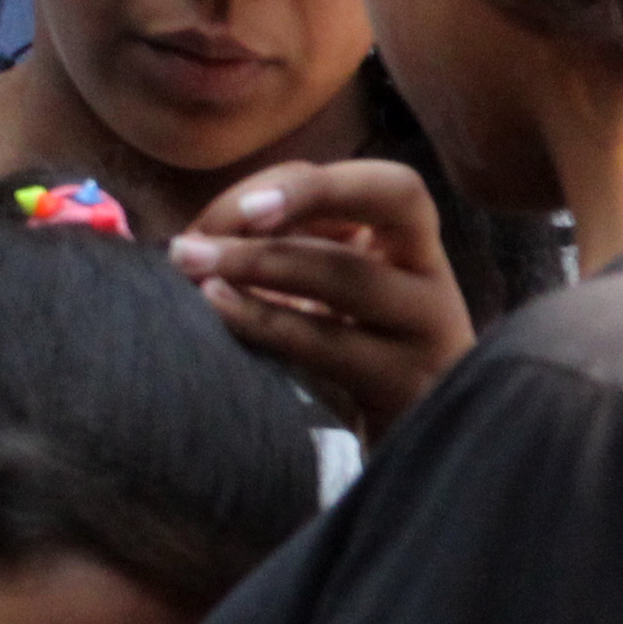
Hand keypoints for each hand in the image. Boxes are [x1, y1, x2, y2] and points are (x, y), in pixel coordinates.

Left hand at [171, 160, 476, 441]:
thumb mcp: (333, 293)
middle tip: (219, 223)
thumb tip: (196, 236)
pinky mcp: (402, 382)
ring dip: (261, 261)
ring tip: (191, 263)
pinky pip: (327, 343)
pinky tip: (217, 308)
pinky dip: (264, 320)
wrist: (407, 440)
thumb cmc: (351, 355)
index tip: (240, 209)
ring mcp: (426, 328)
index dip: (309, 184)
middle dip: (306, 194)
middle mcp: (431, 273)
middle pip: (398, 195)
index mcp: (412, 243)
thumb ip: (290, 252)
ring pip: (351, 274)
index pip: (382, 183)